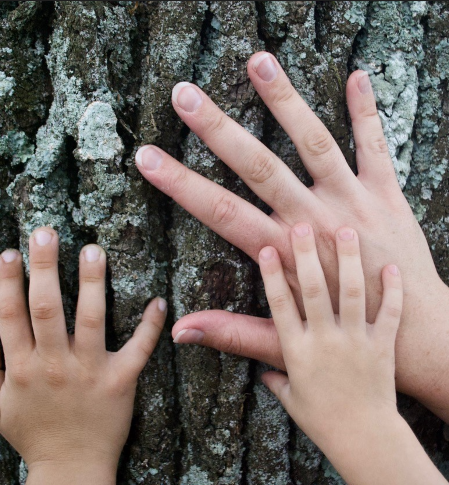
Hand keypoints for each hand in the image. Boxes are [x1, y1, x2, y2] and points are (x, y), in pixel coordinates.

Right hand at [0, 227, 166, 484]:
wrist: (71, 471)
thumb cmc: (34, 436)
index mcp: (23, 367)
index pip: (11, 315)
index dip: (9, 281)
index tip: (12, 252)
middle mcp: (54, 364)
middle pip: (45, 308)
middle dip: (43, 268)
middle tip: (46, 233)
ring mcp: (89, 371)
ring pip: (89, 319)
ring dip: (90, 282)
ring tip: (92, 250)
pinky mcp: (121, 381)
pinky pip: (138, 349)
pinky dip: (150, 326)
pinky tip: (158, 301)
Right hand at [135, 51, 448, 418]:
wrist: (417, 335)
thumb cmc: (345, 335)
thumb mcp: (281, 340)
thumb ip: (230, 331)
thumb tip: (178, 331)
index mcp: (283, 252)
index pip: (219, 212)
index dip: (179, 184)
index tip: (149, 157)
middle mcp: (313, 218)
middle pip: (258, 166)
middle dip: (217, 129)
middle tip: (185, 95)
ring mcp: (351, 201)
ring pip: (313, 143)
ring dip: (285, 102)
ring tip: (259, 62)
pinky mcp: (386, 195)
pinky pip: (375, 146)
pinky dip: (366, 111)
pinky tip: (357, 76)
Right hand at [259, 224, 448, 484]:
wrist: (364, 439)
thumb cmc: (322, 418)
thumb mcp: (289, 397)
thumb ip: (271, 376)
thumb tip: (258, 372)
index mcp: (297, 351)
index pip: (281, 305)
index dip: (273, 274)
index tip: (269, 247)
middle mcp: (325, 340)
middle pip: (314, 289)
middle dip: (308, 255)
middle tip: (302, 224)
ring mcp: (357, 341)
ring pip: (353, 293)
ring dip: (350, 260)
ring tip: (347, 230)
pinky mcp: (383, 347)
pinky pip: (390, 313)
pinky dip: (392, 290)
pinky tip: (391, 267)